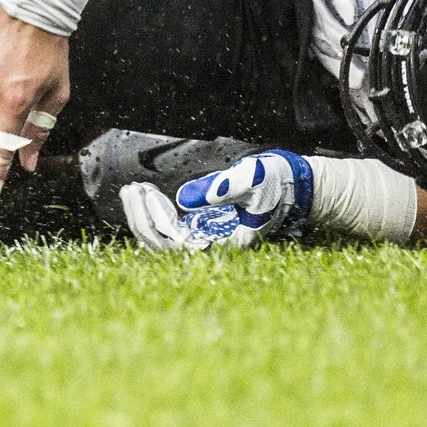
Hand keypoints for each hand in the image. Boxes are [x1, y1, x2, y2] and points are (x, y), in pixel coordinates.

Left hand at [120, 150, 311, 250]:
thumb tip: (183, 198)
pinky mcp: (204, 228)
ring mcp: (207, 238)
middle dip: (141, 219)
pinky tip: (145, 195)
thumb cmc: (276, 182)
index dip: (155, 220)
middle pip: (163, 247)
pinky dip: (154, 215)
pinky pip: (170, 232)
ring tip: (132, 190)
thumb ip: (220, 189)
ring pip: (163, 242)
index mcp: (225, 241)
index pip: (176, 243)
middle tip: (131, 189)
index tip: (146, 191)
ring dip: (143, 218)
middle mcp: (213, 245)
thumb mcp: (251, 179)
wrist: (295, 185)